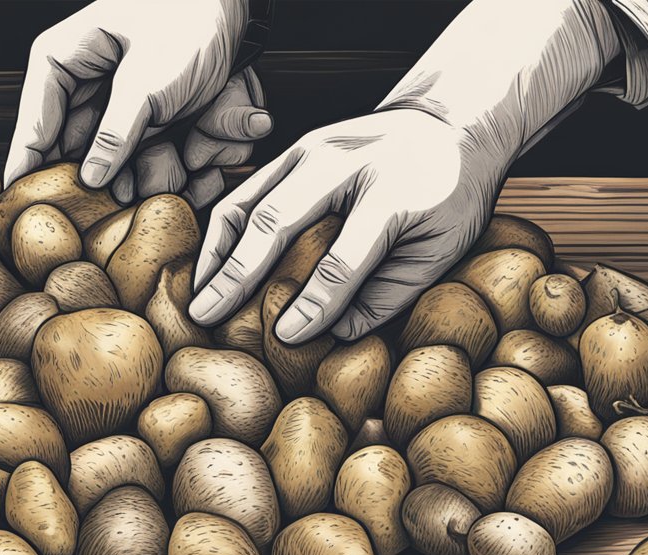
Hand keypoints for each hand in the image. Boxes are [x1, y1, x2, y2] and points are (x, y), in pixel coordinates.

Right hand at [4, 0, 271, 207]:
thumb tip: (90, 179)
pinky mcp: (160, 128)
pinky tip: (214, 128)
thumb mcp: (145, 79)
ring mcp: (125, 115)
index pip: (33, 126)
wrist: (233, 5)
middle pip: (86, 160)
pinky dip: (200, 156)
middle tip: (146, 173)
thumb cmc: (186, 19)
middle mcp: (90, 94)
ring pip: (133, 171)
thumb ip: (114, 133)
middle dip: (124, 174)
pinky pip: (173, 165)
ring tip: (193, 137)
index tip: (22, 208)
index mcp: (63, 64)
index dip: (28, 170)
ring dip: (170, 167)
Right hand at [189, 108, 511, 341]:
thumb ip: (389, 294)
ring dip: (217, 253)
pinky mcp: (292, 149)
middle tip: (208, 317)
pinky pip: (245, 191)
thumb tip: (331, 334)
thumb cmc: (448, 198)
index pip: (344, 258)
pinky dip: (221, 232)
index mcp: (392, 192)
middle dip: (239, 274)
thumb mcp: (440, 250)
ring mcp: (312, 148)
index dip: (313, 303)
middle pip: (279, 220)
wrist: (449, 125)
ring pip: (250, 201)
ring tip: (197, 298)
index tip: (286, 337)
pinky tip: (208, 269)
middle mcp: (345, 162)